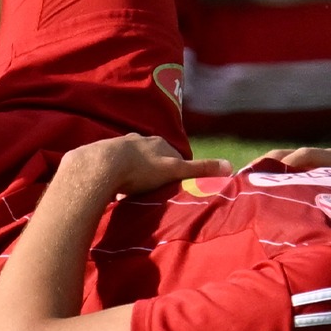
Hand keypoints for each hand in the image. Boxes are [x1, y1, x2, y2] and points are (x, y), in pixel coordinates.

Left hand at [60, 133, 231, 199]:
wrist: (101, 166)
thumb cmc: (141, 169)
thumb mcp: (174, 170)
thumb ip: (200, 169)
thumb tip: (230, 165)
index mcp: (159, 143)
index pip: (175, 155)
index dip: (177, 169)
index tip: (176, 185)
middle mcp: (140, 139)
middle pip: (153, 156)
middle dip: (155, 170)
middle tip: (155, 190)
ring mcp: (120, 146)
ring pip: (133, 160)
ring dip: (135, 172)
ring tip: (135, 191)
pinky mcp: (103, 155)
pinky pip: (115, 166)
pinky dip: (118, 175)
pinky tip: (115, 188)